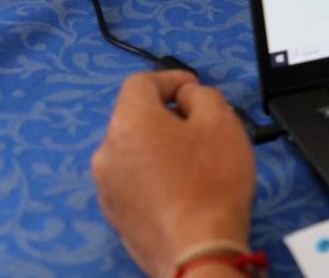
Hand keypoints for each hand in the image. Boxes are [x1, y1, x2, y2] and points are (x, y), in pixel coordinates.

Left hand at [92, 72, 256, 277]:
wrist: (197, 249)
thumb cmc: (212, 180)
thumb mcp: (222, 121)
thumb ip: (202, 95)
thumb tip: (186, 97)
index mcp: (129, 122)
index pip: (141, 82)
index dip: (170, 78)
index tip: (194, 87)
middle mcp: (107, 151)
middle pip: (134, 118)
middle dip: (165, 115)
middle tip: (201, 126)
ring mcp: (106, 186)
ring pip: (133, 151)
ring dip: (158, 147)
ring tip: (194, 161)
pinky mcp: (115, 215)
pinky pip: (134, 181)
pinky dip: (153, 175)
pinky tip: (182, 189)